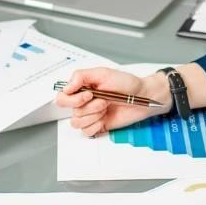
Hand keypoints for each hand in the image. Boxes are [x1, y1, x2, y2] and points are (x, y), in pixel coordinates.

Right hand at [55, 67, 170, 137]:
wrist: (143, 97)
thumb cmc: (126, 83)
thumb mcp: (103, 73)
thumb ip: (81, 76)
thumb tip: (66, 87)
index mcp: (82, 88)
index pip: (62, 97)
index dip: (73, 99)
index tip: (89, 94)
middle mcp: (83, 102)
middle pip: (70, 111)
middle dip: (88, 107)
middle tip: (102, 101)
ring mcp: (90, 115)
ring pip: (77, 122)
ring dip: (94, 116)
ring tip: (106, 108)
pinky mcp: (97, 126)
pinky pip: (86, 131)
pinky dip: (96, 125)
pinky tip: (105, 118)